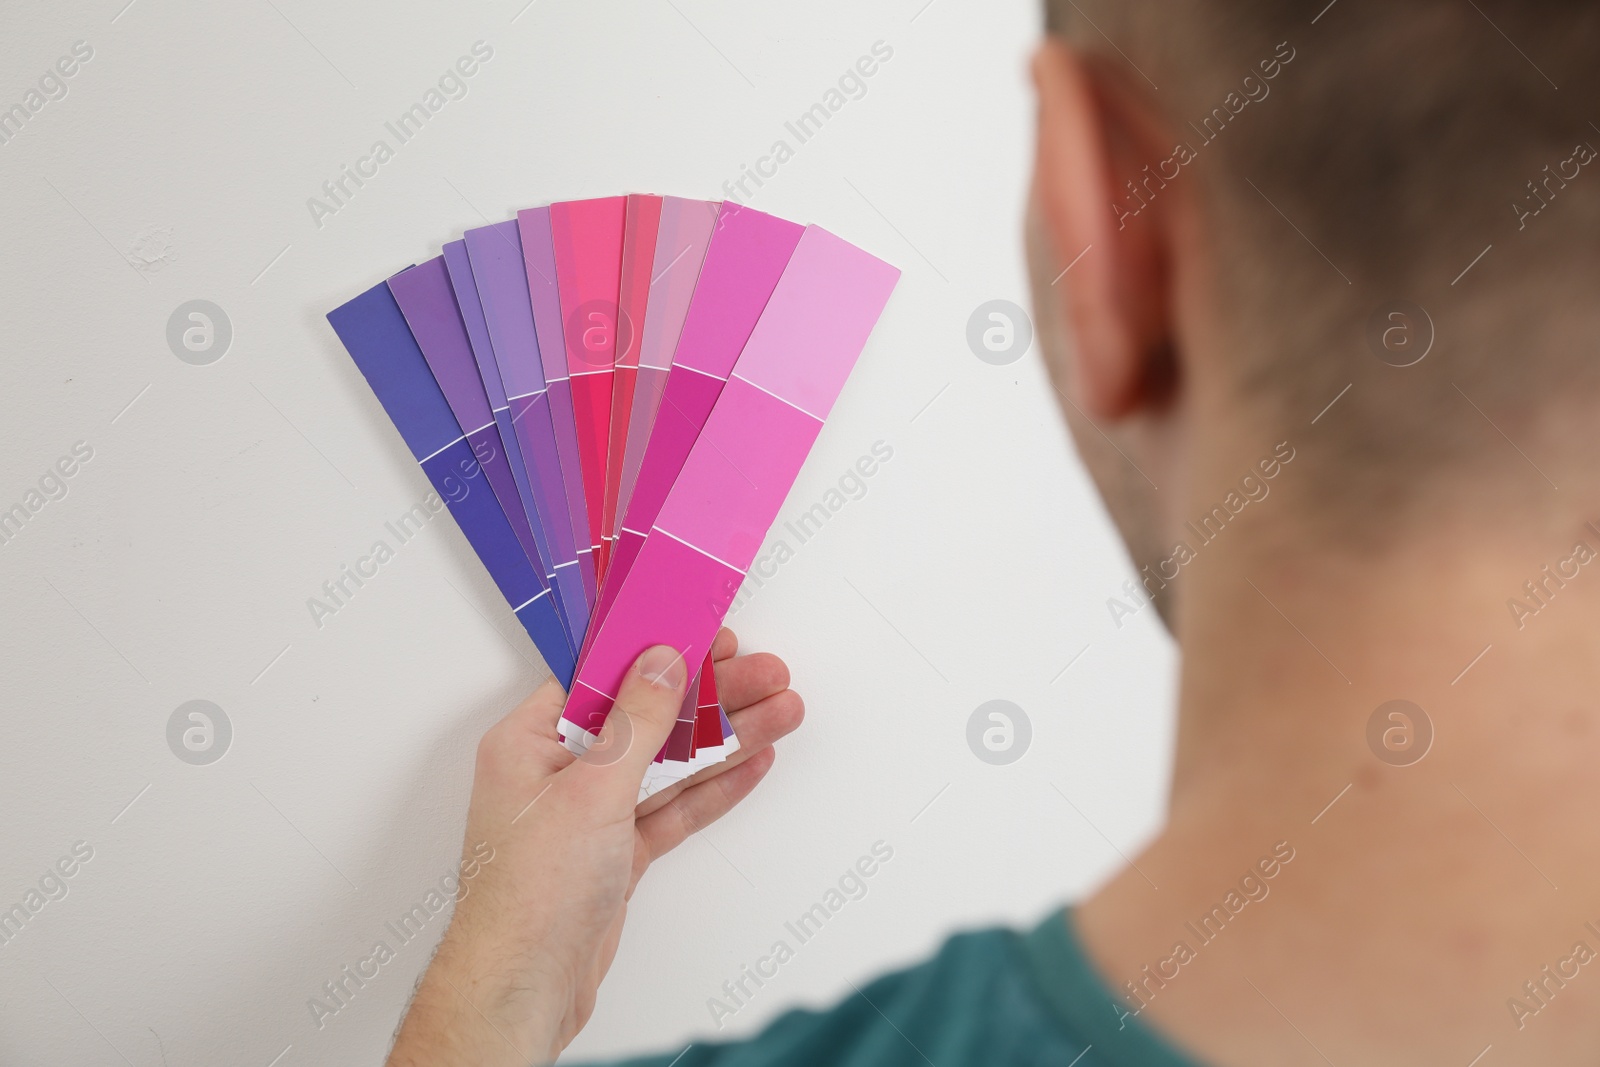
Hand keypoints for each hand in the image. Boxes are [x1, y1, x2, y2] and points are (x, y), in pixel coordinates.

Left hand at [385, 628, 801, 1066]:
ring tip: (782, 708)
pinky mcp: (615, 853)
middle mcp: (555, 771)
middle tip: (767, 672)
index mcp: (528, 740)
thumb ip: (636, 720)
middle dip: (710, 694)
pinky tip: (753, 760)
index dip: (657, 649)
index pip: (599, 674)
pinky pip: (671, 807)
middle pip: (646, 715)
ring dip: (725, 737)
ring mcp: (588, 813)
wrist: (524, 987)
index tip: (707, 633)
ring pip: (667, 762)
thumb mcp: (591, 789)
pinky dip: (713, 786)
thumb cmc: (530, 891)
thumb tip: (663, 660)